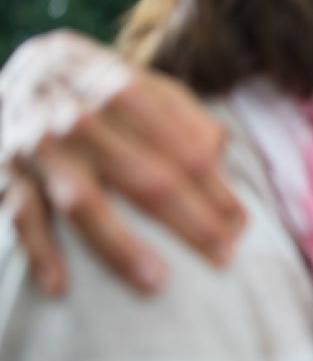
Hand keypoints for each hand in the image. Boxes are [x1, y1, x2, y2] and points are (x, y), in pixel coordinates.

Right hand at [0, 30, 244, 294]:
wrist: (11, 74)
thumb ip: (181, 112)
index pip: (177, 145)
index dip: (213, 185)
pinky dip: (38, 250)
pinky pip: (20, 215)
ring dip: (120, 244)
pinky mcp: (3, 173)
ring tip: (157, 282)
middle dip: (188, 219)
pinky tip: (61, 287)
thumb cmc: (93, 87)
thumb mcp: (139, 80)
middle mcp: (76, 116)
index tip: (240, 222)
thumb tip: (221, 149)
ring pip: (82, 200)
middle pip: (142, 176)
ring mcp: (35, 147)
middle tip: (223, 255)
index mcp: (117, 86)